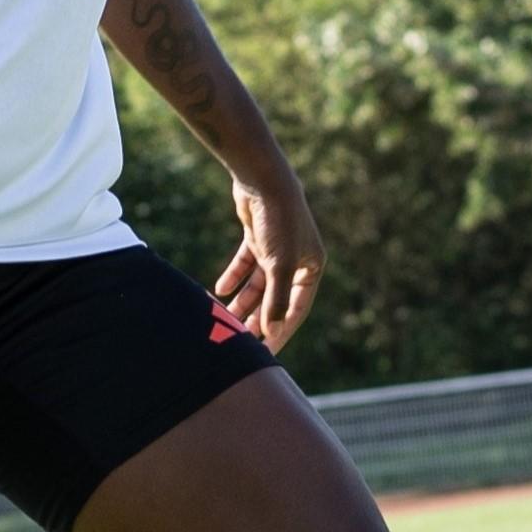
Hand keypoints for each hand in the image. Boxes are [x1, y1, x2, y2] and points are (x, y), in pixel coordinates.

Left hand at [215, 169, 324, 353]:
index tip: (265, 350)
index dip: (280, 329)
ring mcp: (276, 248)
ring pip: (258, 283)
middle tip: (240, 339)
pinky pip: (245, 264)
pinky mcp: (258, 237)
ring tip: (225, 316)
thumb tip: (272, 330)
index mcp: (311, 267)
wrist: (263, 181)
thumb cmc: (279, 222)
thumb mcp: (279, 265)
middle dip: (258, 317)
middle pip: (275, 297)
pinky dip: (234, 276)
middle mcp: (296, 259)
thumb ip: (276, 299)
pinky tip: (220, 289)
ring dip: (243, 300)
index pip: (296, 307)